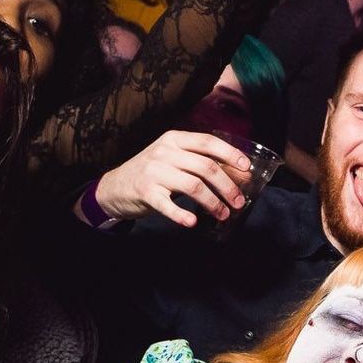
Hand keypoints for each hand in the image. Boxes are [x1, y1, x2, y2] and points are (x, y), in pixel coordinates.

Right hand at [90, 131, 251, 227]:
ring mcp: (154, 171)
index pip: (208, 142)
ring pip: (193, 186)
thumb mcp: (174, 159)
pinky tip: (192, 222)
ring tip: (223, 214)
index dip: (230, 154)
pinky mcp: (145, 192)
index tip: (247, 168)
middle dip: (228, 186)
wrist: (115, 186)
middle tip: (238, 201)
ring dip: (213, 203)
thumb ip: (200, 162)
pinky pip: (168, 205)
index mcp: (175, 139)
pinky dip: (182, 215)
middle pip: (206, 167)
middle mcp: (165, 152)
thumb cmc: (153, 173)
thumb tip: (239, 174)